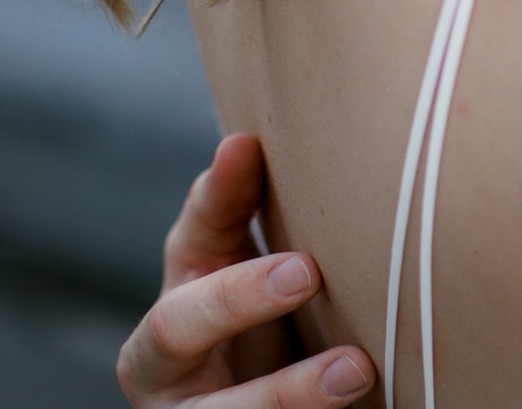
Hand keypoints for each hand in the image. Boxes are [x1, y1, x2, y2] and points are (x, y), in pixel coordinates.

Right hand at [117, 133, 375, 408]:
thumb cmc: (258, 332)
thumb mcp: (245, 271)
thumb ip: (239, 211)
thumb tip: (243, 140)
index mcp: (174, 305)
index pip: (185, 245)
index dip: (219, 202)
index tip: (258, 163)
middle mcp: (164, 370)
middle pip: (175, 328)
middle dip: (237, 298)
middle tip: (307, 272)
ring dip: (288, 393)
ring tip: (355, 370)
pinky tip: (357, 408)